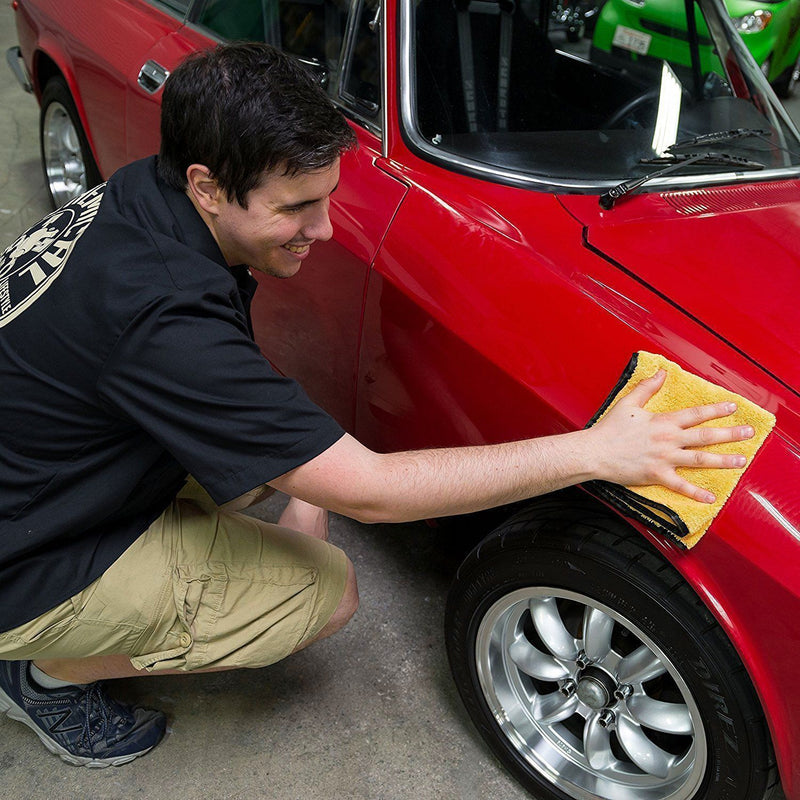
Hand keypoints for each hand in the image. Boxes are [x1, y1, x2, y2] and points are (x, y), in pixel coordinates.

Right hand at [591, 370, 754, 502]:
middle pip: (705, 436)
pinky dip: (696, 492)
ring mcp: (664, 459)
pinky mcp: (656, 475)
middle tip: (749, 433)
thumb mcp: (628, 403)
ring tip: (741, 461)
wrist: (594, 453)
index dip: (716, 409)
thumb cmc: (609, 429)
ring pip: (700, 459)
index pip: (696, 413)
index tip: (733, 407)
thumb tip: (662, 372)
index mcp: (663, 421)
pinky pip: (680, 485)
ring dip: (723, 460)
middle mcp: (668, 439)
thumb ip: (647, 387)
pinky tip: (711, 497)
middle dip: (730, 434)